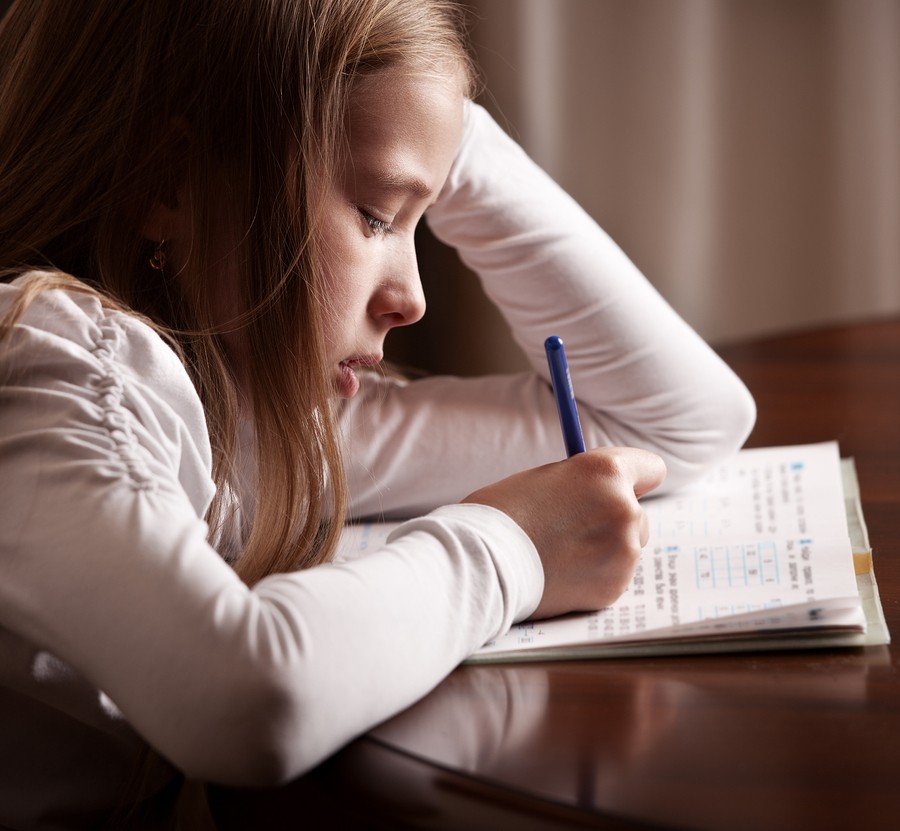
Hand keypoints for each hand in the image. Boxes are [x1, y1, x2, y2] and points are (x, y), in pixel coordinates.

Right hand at [464, 447, 665, 619]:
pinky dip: (593, 576)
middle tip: (573, 526)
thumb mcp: (546, 479)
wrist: (481, 562)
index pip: (651, 468)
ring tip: (559, 552)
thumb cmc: (501, 514)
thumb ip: (583, 484)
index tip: (620, 488)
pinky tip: (560, 573)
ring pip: (626, 547)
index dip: (633, 479)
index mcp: (605, 472)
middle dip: (612, 520)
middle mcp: (624, 509)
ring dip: (603, 550)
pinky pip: (612, 576)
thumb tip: (605, 495)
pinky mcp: (614, 587)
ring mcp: (623, 552)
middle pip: (637, 513)